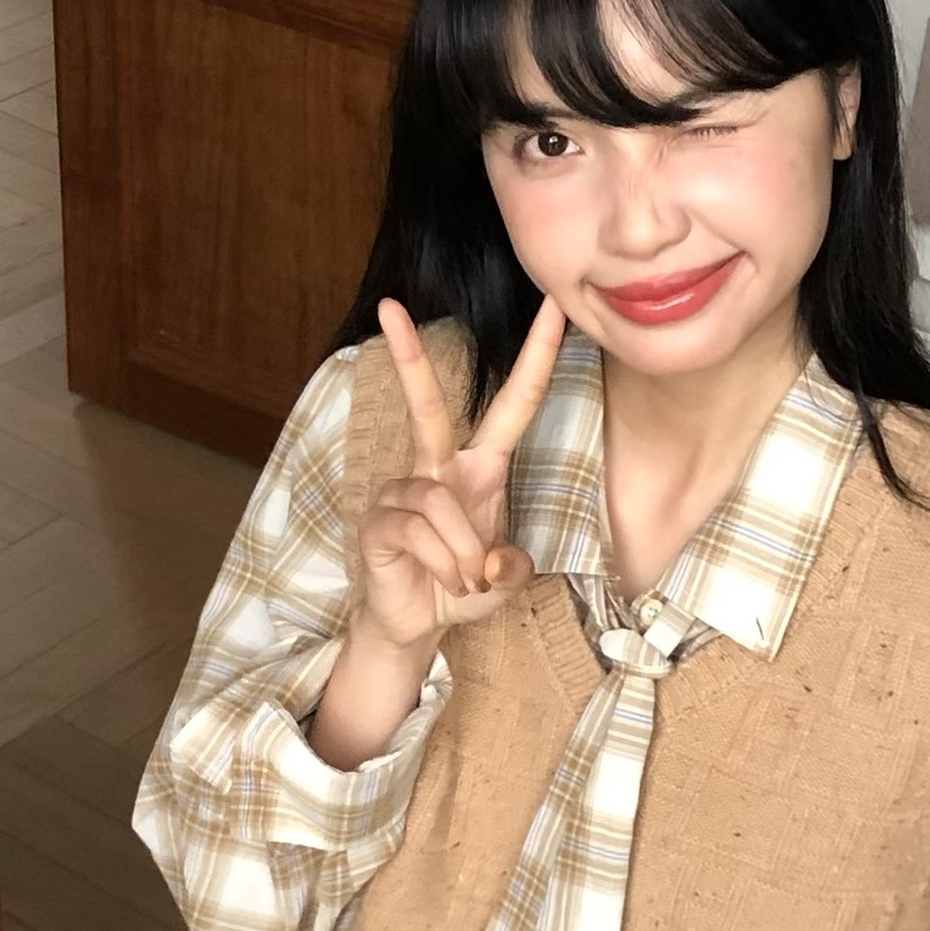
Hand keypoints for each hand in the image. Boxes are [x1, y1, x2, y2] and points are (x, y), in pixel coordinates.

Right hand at [352, 293, 567, 654]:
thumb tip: (492, 559)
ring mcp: (403, 494)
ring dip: (462, 552)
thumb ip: (512, 568)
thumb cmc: (462, 588)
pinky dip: (444, 565)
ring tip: (466, 580)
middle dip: (409, 357)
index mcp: (481, 468)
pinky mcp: (378, 522)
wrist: (417, 624)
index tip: (551, 307)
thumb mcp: (504, 581)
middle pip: (427, 406)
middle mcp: (439, 469)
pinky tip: (447, 583)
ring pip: (439, 504)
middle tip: (389, 306)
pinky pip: (418, 532)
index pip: (514, 403)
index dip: (536, 356)